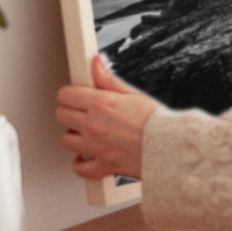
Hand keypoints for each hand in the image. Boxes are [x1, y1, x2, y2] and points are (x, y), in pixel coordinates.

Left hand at [55, 54, 160, 180]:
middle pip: (61, 116)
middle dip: (69, 112)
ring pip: (66, 141)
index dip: (70, 94)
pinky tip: (88, 156)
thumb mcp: (131, 94)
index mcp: (101, 104)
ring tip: (86, 133)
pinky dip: (81, 163)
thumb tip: (96, 62)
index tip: (75, 96)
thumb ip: (108, 79)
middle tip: (81, 113)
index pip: (66, 95)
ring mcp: (96, 147)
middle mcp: (94, 125)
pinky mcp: (102, 165)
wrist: (170, 147)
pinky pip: (80, 168)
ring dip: (74, 136)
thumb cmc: (155, 121)